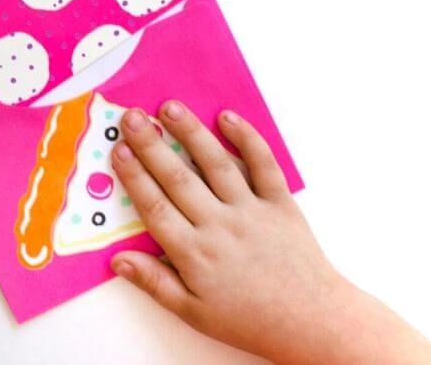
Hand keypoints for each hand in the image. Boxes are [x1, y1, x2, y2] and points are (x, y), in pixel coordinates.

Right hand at [111, 102, 430, 363]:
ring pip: (217, 164)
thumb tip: (118, 260)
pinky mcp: (281, 205)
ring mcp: (252, 212)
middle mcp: (219, 226)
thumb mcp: (194, 312)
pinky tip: (228, 119)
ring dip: (192, 133)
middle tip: (132, 117)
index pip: (155, 207)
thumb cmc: (249, 319)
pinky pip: (264, 166)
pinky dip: (248, 140)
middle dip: (152, 145)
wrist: (311, 322)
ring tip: (170, 108)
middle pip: (178, 178)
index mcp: (194, 253)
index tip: (118, 151)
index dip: (134, 177)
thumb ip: (155, 283)